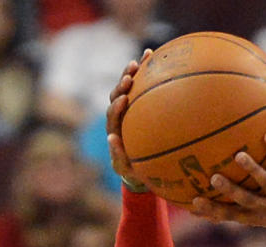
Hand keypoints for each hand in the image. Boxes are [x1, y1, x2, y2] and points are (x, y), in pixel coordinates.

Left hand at [106, 51, 151, 191]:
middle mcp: (119, 116)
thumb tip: (111, 138)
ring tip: (143, 58)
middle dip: (123, 84)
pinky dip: (147, 72)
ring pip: (128, 87)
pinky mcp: (139, 104)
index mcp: (115, 129)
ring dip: (133, 72)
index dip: (116, 106)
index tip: (125, 99)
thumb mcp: (125, 168)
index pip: (112, 114)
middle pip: (117, 95)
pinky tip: (154, 57)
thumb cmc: (133, 171)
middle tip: (132, 76)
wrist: (138, 166)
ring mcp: (129, 108)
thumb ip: (118, 156)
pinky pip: (142, 86)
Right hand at [189, 134, 265, 227]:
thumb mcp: (253, 213)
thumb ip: (227, 209)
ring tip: (238, 156)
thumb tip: (192, 208)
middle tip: (213, 179)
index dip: (213, 211)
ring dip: (253, 170)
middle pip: (247, 200)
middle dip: (231, 191)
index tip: (193, 202)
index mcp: (254, 215)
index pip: (230, 215)